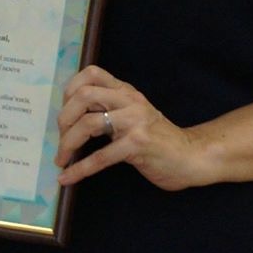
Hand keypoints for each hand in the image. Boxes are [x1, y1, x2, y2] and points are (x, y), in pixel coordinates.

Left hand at [55, 65, 210, 191]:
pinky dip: (79, 169)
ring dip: (67, 144)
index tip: (64, 111)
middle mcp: (130, 101)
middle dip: (63, 118)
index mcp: (126, 92)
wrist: (191, 156)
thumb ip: (110, 109)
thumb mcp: (133, 115)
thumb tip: (71, 116)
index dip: (70, 89)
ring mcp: (135, 121)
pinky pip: (101, 156)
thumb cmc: (158, 139)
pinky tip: (67, 178)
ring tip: (61, 159)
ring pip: (88, 123)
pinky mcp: (138, 145)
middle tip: (60, 138)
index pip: (92, 74)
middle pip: (84, 95)